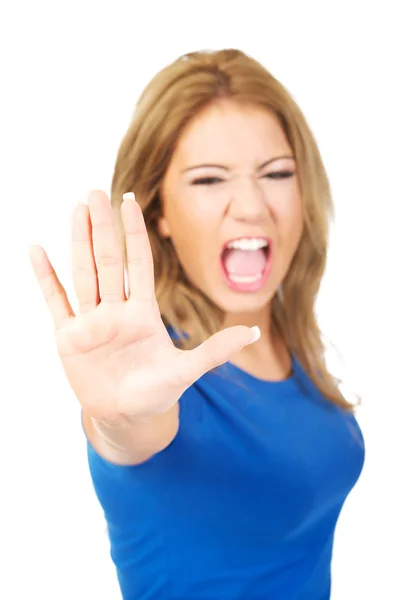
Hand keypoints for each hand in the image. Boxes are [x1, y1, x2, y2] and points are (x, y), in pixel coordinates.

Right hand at [29, 190, 259, 423]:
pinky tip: (37, 250)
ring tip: (76, 210)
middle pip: (108, 261)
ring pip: (83, 274)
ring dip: (79, 242)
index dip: (135, 232)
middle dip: (102, 227)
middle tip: (94, 191)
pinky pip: (56, 301)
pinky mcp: (70, 338)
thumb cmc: (158, 392)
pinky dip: (45, 277)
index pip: (139, 263)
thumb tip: (256, 329)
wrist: (128, 417)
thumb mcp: (188, 370)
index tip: (130, 199)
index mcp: (143, 312)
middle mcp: (116, 310)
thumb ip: (217, 349)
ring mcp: (92, 322)